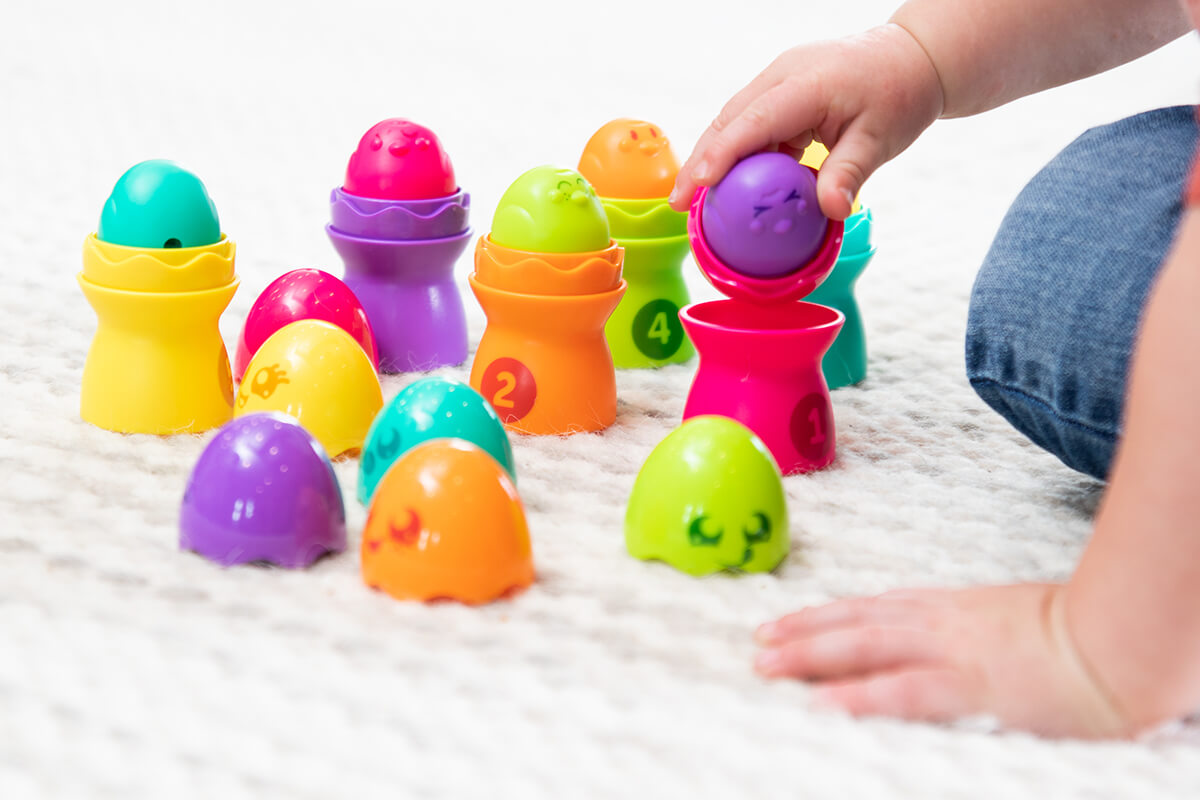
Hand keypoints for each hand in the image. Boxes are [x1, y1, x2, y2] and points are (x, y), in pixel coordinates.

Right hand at [669, 24, 943, 218]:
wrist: (912, 58)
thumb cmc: (899, 93)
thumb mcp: (880, 138)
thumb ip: (849, 174)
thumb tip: (832, 213)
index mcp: (807, 83)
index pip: (753, 121)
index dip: (721, 155)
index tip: (697, 186)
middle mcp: (783, 75)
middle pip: (728, 119)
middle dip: (700, 161)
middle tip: (680, 203)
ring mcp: (778, 80)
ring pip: (733, 120)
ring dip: (712, 158)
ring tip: (693, 200)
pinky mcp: (780, 90)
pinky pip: (749, 122)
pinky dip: (736, 153)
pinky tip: (729, 184)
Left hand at [754, 584, 1133, 737]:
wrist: (1117, 637)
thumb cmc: (1074, 628)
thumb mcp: (1005, 616)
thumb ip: (966, 623)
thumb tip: (939, 635)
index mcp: (948, 607)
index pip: (870, 607)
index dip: (822, 614)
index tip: (783, 621)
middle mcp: (938, 622)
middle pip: (855, 622)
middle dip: (802, 633)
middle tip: (757, 643)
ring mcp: (950, 651)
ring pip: (865, 647)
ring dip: (811, 655)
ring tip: (767, 665)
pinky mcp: (969, 685)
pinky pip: (903, 691)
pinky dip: (859, 697)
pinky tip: (823, 705)